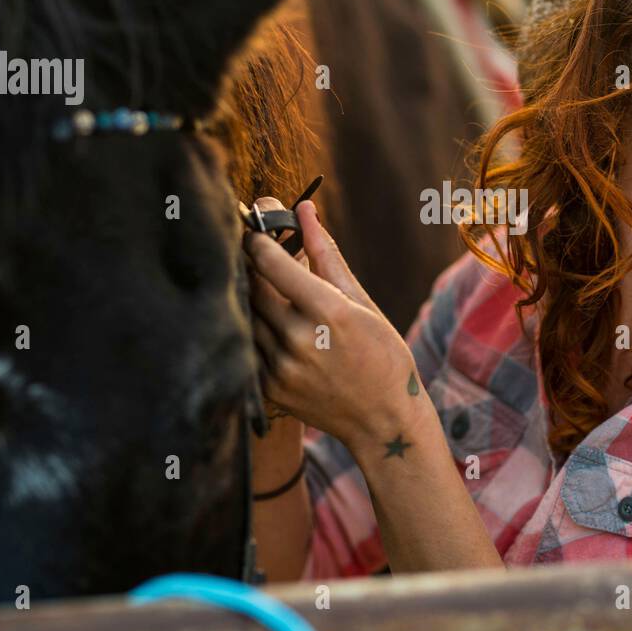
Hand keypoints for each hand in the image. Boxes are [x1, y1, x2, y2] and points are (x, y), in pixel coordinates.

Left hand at [244, 199, 420, 450]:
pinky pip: (250, 346)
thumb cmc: (382, 355)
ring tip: (275, 293)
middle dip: (253, 263)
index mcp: (328, 313)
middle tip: (259, 250)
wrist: (383, 421)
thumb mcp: (361, 301)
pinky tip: (278, 328)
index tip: (255, 225)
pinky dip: (257, 330)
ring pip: (248, 315)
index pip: (269, 262)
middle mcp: (299, 340)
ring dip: (254, 297)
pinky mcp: (269, 388)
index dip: (257, 237)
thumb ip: (326, 255)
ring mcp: (280, 368)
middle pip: (252, 286)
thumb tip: (305, 210)